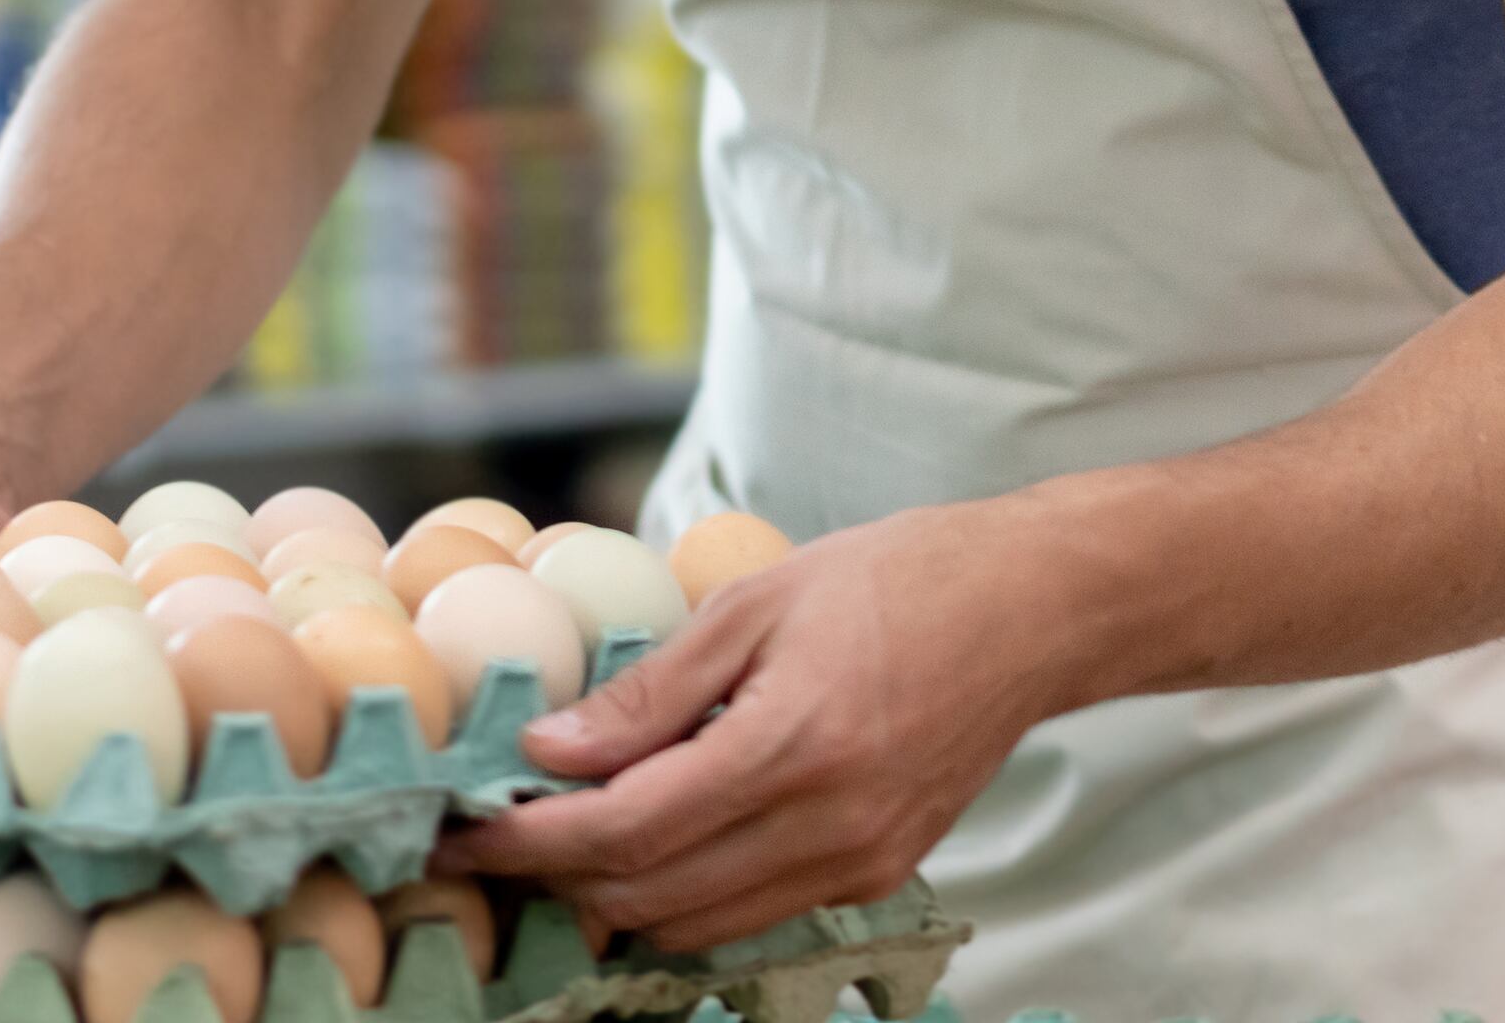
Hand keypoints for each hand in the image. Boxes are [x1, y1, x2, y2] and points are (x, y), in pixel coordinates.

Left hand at [435, 502, 1076, 951]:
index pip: (624, 830)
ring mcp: (859, 862)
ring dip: (621, 894)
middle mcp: (830, 824)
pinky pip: (754, 914)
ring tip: (575, 833)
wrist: (1036, 611)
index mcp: (794, 743)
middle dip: (559, 876)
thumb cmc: (900, 579)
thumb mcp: (757, 603)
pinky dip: (691, 891)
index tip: (468, 830)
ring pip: (697, 925)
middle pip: (650, 895)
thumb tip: (549, 750)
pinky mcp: (879, 875)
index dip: (529, 842)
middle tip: (505, 832)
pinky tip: (667, 833)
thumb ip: (651, 690)